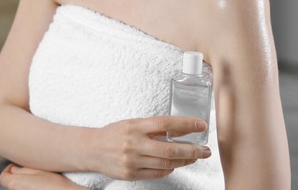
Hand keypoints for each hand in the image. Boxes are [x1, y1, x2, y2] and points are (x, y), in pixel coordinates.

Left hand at [0, 164, 86, 189]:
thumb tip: (13, 168)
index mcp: (15, 183)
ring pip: (20, 187)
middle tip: (34, 172)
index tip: (16, 165)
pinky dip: (30, 188)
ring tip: (40, 181)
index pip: (3, 176)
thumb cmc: (55, 185)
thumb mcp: (40, 170)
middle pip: (12, 182)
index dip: (9, 169)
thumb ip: (23, 169)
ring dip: (25, 184)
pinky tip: (41, 188)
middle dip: (20, 177)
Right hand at [86, 116, 210, 180]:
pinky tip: (175, 165)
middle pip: (170, 150)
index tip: (201, 125)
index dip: (186, 124)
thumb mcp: (133, 123)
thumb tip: (179, 130)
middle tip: (205, 150)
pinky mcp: (131, 174)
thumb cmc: (114, 133)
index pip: (166, 124)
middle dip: (192, 151)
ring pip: (166, 164)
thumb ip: (153, 127)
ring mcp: (132, 161)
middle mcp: (134, 144)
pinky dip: (169, 170)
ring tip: (194, 157)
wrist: (92, 149)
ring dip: (184, 161)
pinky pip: (157, 174)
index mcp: (136, 126)